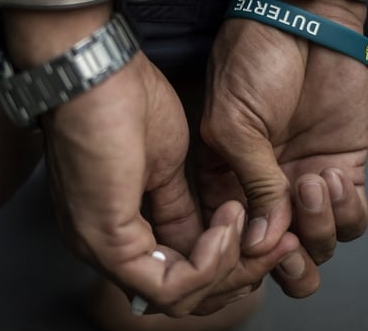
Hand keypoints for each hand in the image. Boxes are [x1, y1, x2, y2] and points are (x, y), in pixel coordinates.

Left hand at [43, 51, 254, 315]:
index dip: (228, 264)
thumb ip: (182, 211)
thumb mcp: (167, 166)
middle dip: (237, 273)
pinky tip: (227, 221)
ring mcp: (101, 249)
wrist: (95, 69)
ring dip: (228, 265)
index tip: (270, 234)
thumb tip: (205, 240)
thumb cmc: (124, 100)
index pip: (177, 278)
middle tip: (273, 237)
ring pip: (179, 299)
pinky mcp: (108, 242)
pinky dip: (211, 262)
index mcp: (116, 230)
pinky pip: (171, 286)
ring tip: (242, 218)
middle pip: (182, 297)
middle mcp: (104, 249)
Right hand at [198, 0, 367, 277]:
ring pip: (317, 246)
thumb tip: (263, 244)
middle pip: (277, 258)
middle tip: (288, 241)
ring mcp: (303, 183)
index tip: (253, 244)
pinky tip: (331, 173)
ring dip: (316, 227)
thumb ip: (252, 185)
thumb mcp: (234, 126)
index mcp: (223, 183)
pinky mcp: (344, 171)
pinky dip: (346, 210)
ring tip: (311, 181)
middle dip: (285, 264)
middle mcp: (263, 191)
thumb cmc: (251, 63)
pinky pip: (353, 220)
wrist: (302, 21)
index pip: (232, 241)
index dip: (243, 255)